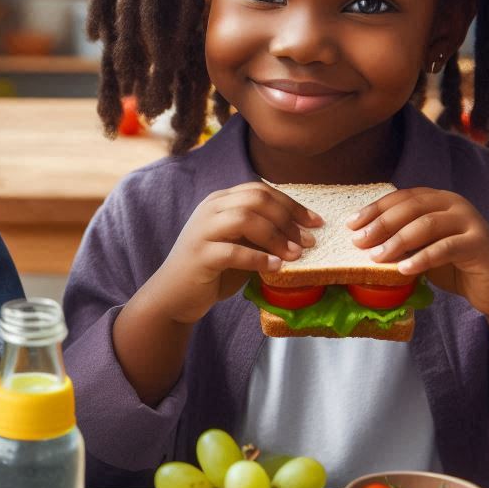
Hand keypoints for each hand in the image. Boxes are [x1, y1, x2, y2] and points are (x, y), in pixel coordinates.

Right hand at [147, 181, 323, 324]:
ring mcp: (202, 231)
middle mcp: (210, 210)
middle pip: (255, 199)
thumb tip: (301, 233)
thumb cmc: (211, 271)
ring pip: (244, 219)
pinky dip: (258, 259)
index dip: (291, 204)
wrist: (173, 296)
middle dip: (287, 219)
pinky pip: (233, 251)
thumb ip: (261, 235)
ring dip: (276, 237)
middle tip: (308, 241)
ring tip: (295, 255)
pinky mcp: (199, 255)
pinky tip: (275, 268)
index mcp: (220, 202)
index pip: (260, 191)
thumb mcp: (240, 246)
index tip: (315, 223)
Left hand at [347, 187, 488, 317]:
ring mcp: (469, 222)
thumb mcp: (422, 248)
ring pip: (427, 224)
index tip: (351, 224)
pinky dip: (422, 258)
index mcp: (438, 201)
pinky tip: (404, 270)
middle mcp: (454, 205)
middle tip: (359, 242)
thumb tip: (362, 242)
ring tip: (376, 258)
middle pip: (411, 207)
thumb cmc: (454, 265)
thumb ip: (401, 241)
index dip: (375, 209)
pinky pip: (446, 248)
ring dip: (398, 241)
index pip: (401, 197)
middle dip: (381, 224)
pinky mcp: (480, 243)